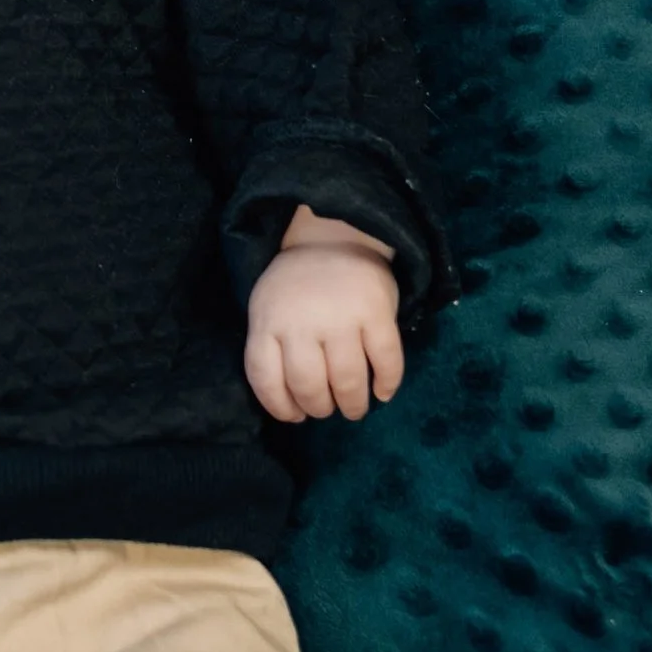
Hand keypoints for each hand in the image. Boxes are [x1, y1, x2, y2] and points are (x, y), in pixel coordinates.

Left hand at [244, 210, 404, 423]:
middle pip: (308, 384)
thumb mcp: (269, 308)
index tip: (296, 416)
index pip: (264, 378)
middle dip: (320, 407)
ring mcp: (340, 316)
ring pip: (347, 379)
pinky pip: (386, 359)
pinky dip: (387, 383)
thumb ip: (274, 347)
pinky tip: (384, 393)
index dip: (280, 406)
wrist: (335, 235)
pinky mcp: (376, 311)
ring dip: (353, 404)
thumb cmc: (298, 285)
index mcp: (268, 321)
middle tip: (329, 410)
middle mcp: (302, 321)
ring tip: (354, 409)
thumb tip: (292, 405)